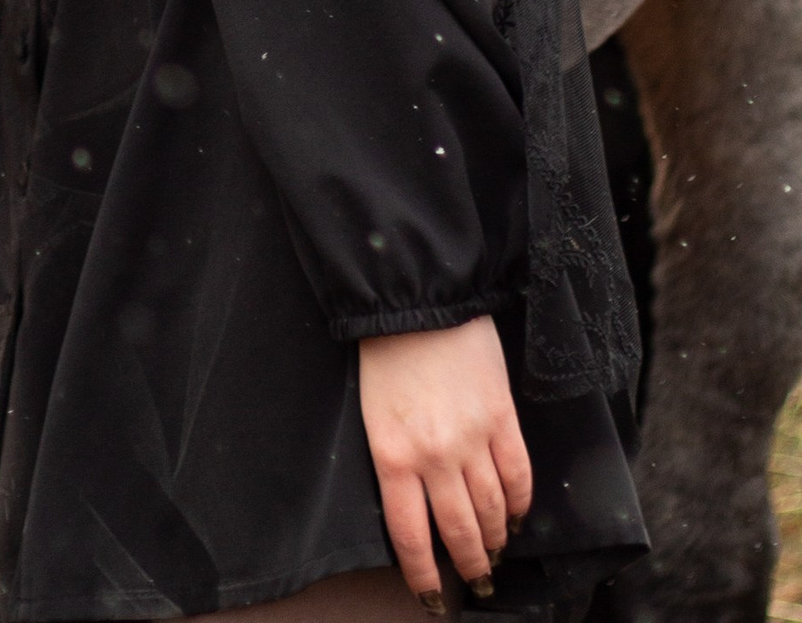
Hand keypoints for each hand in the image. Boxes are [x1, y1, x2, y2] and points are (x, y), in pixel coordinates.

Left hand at [358, 316, 531, 608]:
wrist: (417, 300)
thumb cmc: (385, 354)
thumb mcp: (373, 414)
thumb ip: (396, 461)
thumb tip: (418, 505)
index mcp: (392, 456)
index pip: (411, 536)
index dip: (425, 576)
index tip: (433, 598)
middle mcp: (434, 458)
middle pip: (459, 532)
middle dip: (470, 565)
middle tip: (477, 581)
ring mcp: (472, 439)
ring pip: (492, 511)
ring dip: (496, 539)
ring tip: (496, 552)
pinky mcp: (502, 418)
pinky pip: (518, 476)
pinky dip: (520, 503)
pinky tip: (516, 514)